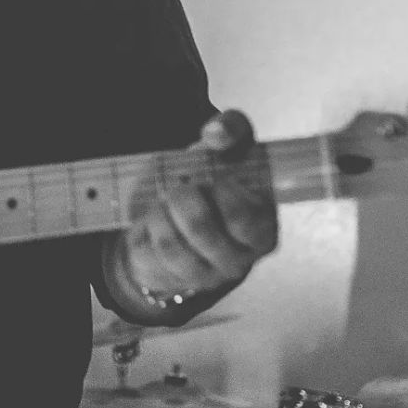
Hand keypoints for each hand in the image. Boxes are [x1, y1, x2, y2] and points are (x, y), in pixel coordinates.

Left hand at [113, 110, 278, 310]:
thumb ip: (233, 130)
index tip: (213, 176)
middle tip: (181, 184)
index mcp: (262, 231)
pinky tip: (155, 218)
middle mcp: (238, 261)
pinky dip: (145, 227)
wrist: (182, 212)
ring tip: (165, 198)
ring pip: (170, 243)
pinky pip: (146, 252)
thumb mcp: (229, 150)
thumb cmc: (215, 179)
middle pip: (201, 229)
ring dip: (160, 211)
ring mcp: (203, 276)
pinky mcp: (170, 278)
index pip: (244, 220)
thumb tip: (217, 132)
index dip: (223, 193)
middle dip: (182, 196)